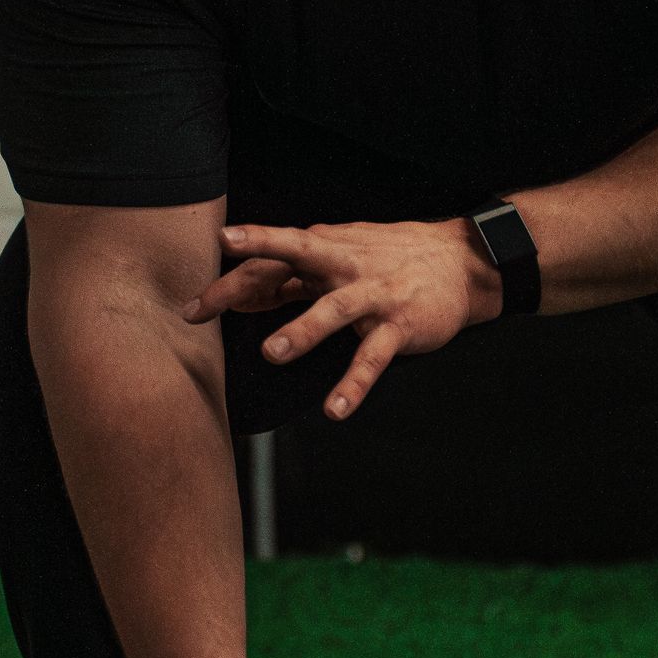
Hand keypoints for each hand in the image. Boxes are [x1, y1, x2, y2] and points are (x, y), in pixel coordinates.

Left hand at [182, 216, 501, 419]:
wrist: (465, 262)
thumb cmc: (392, 258)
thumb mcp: (343, 255)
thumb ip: (295, 275)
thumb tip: (241, 293)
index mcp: (327, 249)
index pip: (271, 257)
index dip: (231, 277)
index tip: (192, 299)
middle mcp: (345, 266)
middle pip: (288, 266)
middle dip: (242, 286)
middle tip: (202, 309)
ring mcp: (374, 295)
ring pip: (333, 309)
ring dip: (302, 329)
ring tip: (272, 352)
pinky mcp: (399, 325)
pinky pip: (372, 357)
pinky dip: (354, 383)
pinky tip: (335, 409)